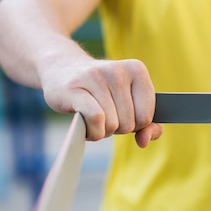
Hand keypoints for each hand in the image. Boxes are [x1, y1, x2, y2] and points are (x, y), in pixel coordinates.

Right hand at [40, 56, 161, 145]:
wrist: (62, 69)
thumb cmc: (102, 93)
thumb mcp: (130, 104)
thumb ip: (148, 126)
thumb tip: (144, 141)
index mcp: (137, 70)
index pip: (146, 116)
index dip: (135, 125)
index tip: (123, 116)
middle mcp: (118, 71)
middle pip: (128, 123)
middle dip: (117, 128)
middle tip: (105, 116)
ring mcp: (95, 77)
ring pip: (112, 124)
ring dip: (102, 132)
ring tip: (94, 119)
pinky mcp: (74, 89)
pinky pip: (96, 119)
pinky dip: (93, 132)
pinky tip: (87, 128)